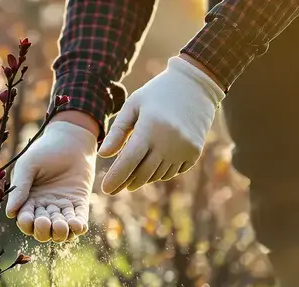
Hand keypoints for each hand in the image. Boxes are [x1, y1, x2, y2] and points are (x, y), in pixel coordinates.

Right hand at [5, 118, 96, 242]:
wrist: (71, 139)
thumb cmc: (45, 150)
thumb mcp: (28, 165)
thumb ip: (20, 188)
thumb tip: (10, 214)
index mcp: (29, 200)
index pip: (26, 220)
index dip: (27, 223)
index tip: (29, 219)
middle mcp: (45, 207)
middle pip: (43, 230)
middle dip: (43, 231)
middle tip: (46, 222)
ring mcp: (63, 207)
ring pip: (60, 229)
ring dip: (60, 233)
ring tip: (61, 225)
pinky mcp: (79, 203)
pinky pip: (79, 220)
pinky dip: (78, 227)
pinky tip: (78, 226)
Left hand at [99, 55, 224, 194]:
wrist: (195, 86)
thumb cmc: (157, 94)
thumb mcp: (133, 106)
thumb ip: (117, 131)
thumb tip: (103, 155)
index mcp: (150, 127)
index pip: (129, 161)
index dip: (116, 177)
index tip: (106, 189)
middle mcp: (169, 141)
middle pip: (142, 173)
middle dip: (127, 182)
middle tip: (115, 187)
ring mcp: (184, 149)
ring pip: (157, 175)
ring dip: (143, 178)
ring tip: (133, 174)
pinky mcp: (194, 152)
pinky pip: (172, 172)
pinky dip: (160, 172)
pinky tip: (153, 165)